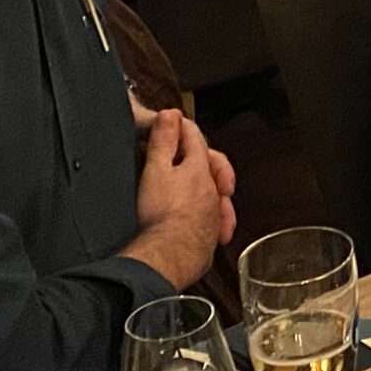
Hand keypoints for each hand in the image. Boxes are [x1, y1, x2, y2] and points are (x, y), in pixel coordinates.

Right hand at [125, 109, 226, 286]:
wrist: (168, 256)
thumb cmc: (160, 214)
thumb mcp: (156, 170)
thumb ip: (163, 141)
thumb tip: (170, 114)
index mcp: (198, 170)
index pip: (195, 141)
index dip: (183, 130)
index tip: (175, 124)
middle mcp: (211, 191)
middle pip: (210, 167)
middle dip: (203, 158)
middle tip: (194, 155)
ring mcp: (213, 215)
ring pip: (215, 194)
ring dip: (210, 188)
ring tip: (202, 189)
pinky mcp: (209, 237)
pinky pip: (212, 221)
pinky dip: (208, 215)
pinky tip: (197, 222)